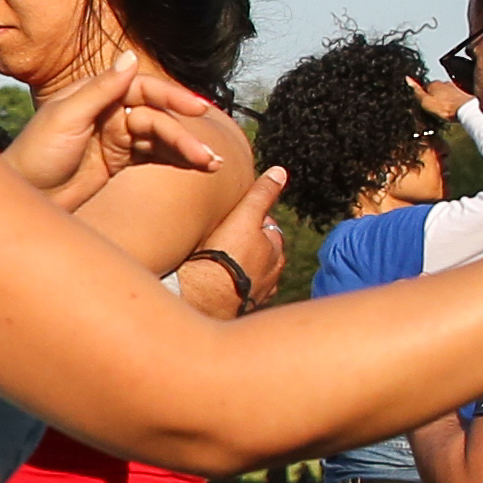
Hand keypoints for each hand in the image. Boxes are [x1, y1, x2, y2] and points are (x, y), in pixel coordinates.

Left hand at [0, 57, 233, 204]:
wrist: (25, 195)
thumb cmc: (36, 154)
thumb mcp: (65, 118)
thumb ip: (100, 90)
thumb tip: (131, 56)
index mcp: (96, 93)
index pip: (143, 88)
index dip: (172, 97)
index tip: (198, 108)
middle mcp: (109, 110)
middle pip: (157, 116)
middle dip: (183, 134)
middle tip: (208, 154)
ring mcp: (115, 136)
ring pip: (159, 137)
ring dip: (186, 149)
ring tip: (211, 164)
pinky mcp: (118, 161)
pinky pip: (154, 156)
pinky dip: (176, 160)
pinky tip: (198, 167)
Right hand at [184, 157, 291, 307]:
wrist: (202, 300)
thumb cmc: (223, 257)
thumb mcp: (244, 218)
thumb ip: (262, 196)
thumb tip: (281, 172)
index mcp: (275, 251)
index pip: (268, 227)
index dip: (253, 219)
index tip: (237, 217)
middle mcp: (272, 275)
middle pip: (261, 252)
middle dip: (250, 245)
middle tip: (226, 237)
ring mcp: (256, 294)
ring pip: (251, 273)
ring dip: (241, 267)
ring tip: (220, 261)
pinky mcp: (238, 310)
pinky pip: (237, 292)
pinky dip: (231, 286)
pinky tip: (217, 284)